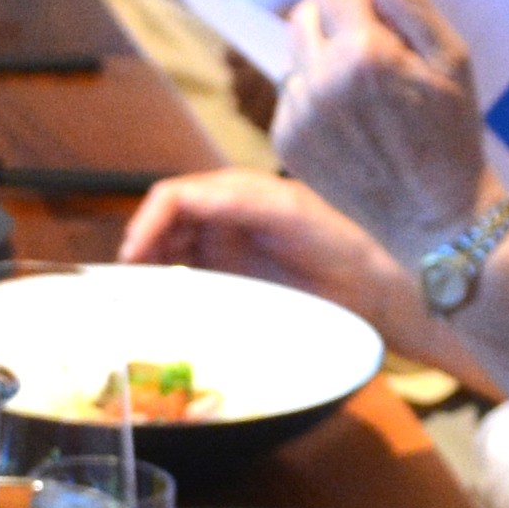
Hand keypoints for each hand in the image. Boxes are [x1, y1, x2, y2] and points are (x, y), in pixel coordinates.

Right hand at [118, 168, 426, 355]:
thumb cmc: (341, 243)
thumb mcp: (289, 212)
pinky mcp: (236, 283)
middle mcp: (226, 219)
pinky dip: (175, 295)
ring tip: (143, 305)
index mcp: (236, 193)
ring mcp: (230, 252)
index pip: (174, 197)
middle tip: (129, 290)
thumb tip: (182, 199)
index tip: (134, 257)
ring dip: (154, 275)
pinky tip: (170, 314)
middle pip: (165, 227)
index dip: (148, 221)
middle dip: (143, 250)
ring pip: (172, 257)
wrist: (379, 289)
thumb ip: (237, 201)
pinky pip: (193, 284)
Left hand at [266, 0, 493, 263]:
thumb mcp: (452, 59)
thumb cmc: (453, 135)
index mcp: (363, 53)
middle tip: (376, 58)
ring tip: (365, 97)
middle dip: (336, 23)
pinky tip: (351, 125)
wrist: (434, 219)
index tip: (382, 19)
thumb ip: (409, 1)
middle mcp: (320, 80)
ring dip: (322, 61)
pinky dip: (314, 99)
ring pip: (294, 54)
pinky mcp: (285, 141)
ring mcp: (297, 114)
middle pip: (303, 12)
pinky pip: (290, 94)